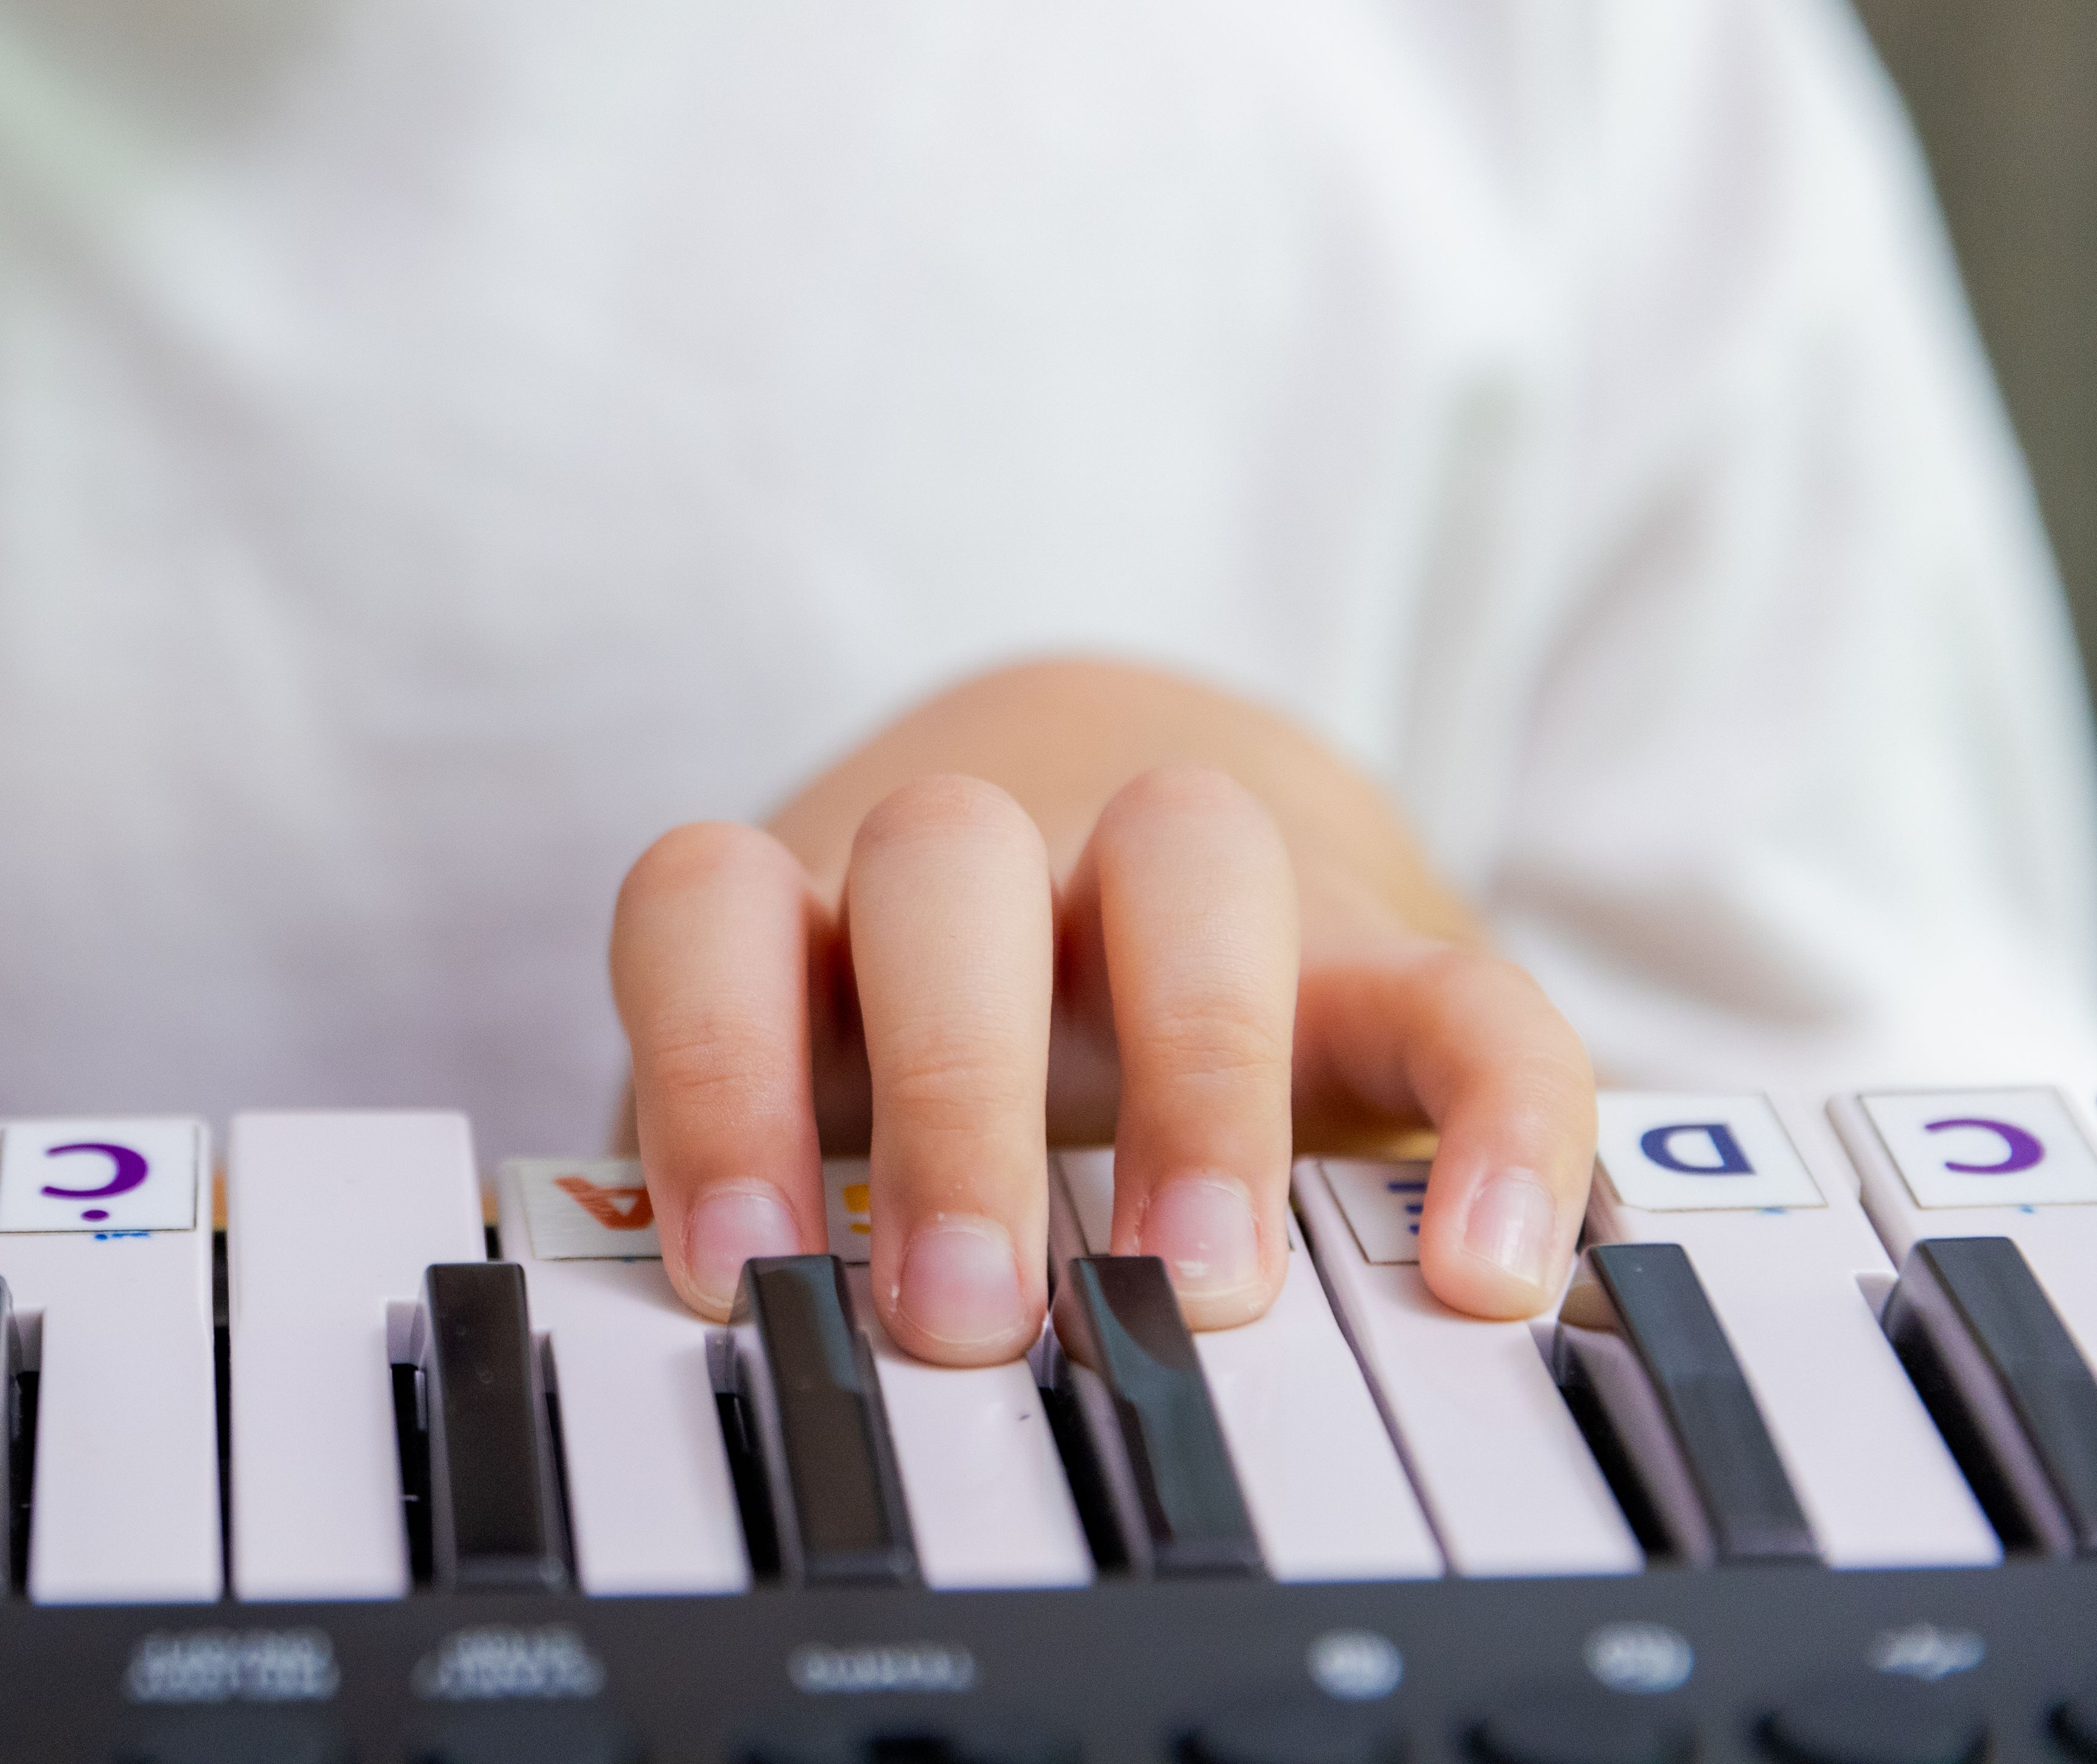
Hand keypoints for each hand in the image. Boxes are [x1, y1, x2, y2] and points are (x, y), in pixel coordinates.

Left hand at [612, 658, 1590, 1360]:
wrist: (1140, 822)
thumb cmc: (935, 1021)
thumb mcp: (822, 1100)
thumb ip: (777, 1204)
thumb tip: (723, 1377)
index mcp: (822, 898)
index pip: (712, 906)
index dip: (710, 1075)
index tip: (739, 1269)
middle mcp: (1001, 850)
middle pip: (948, 867)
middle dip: (952, 1095)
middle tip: (960, 1317)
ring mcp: (1198, 873)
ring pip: (1190, 855)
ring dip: (1192, 1074)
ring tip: (1196, 1289)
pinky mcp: (1382, 947)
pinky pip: (1461, 984)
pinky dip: (1491, 1121)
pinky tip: (1476, 1274)